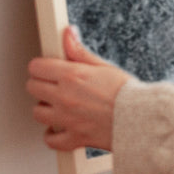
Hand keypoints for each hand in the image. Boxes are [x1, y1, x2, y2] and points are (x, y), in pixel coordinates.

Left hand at [26, 26, 130, 152]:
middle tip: (53, 84)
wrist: (141, 119)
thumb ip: (79, 51)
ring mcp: (67, 119)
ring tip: (58, 105)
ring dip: (45, 108)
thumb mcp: (103, 66)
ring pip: (37, 113)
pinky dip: (52, 135)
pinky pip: (50, 140)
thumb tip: (68, 34)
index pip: (37, 67)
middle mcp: (64, 97)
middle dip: (41, 84)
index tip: (47, 68)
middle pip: (32, 88)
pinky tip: (59, 128)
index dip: (41, 66)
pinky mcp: (73, 137)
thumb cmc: (126, 93)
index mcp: (71, 76)